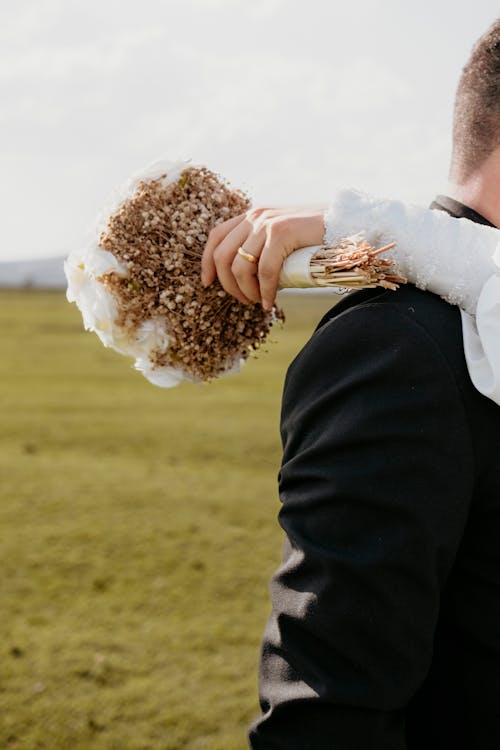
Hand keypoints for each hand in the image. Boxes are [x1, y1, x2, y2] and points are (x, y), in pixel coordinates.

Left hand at [200, 204, 327, 309]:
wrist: (345, 222)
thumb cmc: (315, 236)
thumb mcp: (282, 237)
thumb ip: (264, 247)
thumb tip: (249, 278)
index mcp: (252, 216)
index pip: (216, 237)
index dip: (206, 262)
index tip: (207, 283)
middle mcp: (255, 216)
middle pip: (222, 255)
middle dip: (228, 285)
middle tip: (244, 300)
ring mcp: (267, 223)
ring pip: (241, 266)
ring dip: (246, 291)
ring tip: (258, 302)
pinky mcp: (281, 233)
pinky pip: (265, 271)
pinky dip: (265, 292)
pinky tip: (269, 302)